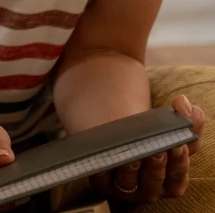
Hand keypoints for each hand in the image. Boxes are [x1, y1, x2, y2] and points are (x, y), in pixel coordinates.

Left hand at [91, 95, 205, 203]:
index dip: (180, 164)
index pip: (177, 179)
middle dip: (156, 167)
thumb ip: (191, 118)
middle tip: (157, 150)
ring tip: (132, 155)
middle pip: (153, 183)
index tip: (179, 146)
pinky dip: (104, 169)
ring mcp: (125, 187)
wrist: (120, 126)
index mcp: (170, 182)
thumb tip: (183, 103)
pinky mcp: (102, 182)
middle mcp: (148, 189)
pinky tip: (106, 155)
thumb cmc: (152, 132)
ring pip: (128, 182)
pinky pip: (102, 177)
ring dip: (131, 170)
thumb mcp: (174, 129)